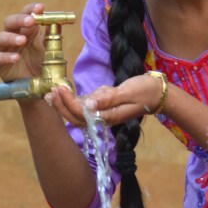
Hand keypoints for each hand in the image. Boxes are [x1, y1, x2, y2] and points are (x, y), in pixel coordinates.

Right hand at [0, 2, 45, 81]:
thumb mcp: (50, 48)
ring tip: (22, 40)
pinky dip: (6, 56)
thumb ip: (52, 35)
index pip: (26, 13)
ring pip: (1, 37)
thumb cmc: (42, 62)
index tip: (41, 7)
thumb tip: (58, 21)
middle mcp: (14, 35)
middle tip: (31, 21)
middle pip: (10, 21)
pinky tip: (16, 58)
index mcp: (27, 29)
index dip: (31, 9)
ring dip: (11, 37)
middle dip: (20, 19)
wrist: (38, 85)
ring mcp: (5, 49)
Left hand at [47, 74, 163, 127]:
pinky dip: (73, 101)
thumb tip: (88, 104)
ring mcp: (103, 114)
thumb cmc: (144, 91)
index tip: (59, 89)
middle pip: (76, 117)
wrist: (157, 93)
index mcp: (108, 116)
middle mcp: (103, 118)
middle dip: (61, 106)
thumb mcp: (127, 92)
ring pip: (78, 114)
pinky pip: (85, 108)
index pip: (82, 113)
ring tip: (52, 93)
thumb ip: (108, 99)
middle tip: (50, 92)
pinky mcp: (104, 107)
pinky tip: (65, 93)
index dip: (68, 103)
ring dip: (64, 105)